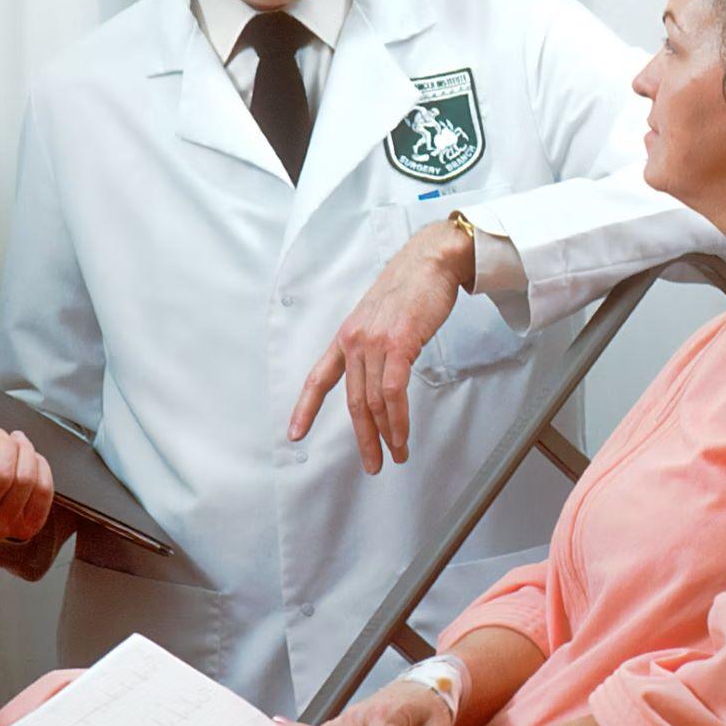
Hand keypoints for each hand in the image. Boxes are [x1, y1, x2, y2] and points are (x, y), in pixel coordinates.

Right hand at [0, 424, 54, 542]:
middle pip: (2, 474)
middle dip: (7, 444)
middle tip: (3, 435)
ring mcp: (1, 526)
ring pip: (26, 479)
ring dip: (26, 451)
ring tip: (18, 443)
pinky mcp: (27, 527)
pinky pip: (43, 490)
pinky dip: (41, 468)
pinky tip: (32, 460)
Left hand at [287, 219, 473, 473]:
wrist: (429, 261)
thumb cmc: (410, 287)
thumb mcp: (379, 317)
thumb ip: (373, 345)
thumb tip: (378, 373)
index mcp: (346, 336)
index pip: (319, 378)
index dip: (305, 409)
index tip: (295, 434)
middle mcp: (354, 341)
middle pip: (353, 402)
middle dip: (363, 438)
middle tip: (372, 464)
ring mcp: (374, 343)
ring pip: (373, 402)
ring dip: (386, 435)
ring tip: (396, 455)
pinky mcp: (398, 345)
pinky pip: (392, 392)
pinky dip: (398, 419)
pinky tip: (402, 434)